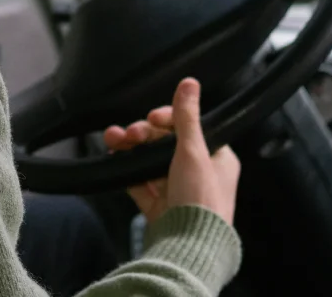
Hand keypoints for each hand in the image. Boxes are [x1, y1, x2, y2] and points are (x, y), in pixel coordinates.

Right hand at [102, 78, 240, 224]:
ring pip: (150, 161)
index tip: (152, 117)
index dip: (168, 120)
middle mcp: (199, 173)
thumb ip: (187, 116)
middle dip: (143, 134)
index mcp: (217, 159)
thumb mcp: (193, 151)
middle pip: (166, 144)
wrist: (188, 247)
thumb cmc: (201, 200)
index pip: (191, 128)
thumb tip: (190, 83)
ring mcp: (178, 190)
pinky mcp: (160, 206)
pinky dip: (128, 170)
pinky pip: (141, 183)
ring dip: (131, 148)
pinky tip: (115, 158)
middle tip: (129, 133)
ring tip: (113, 140)